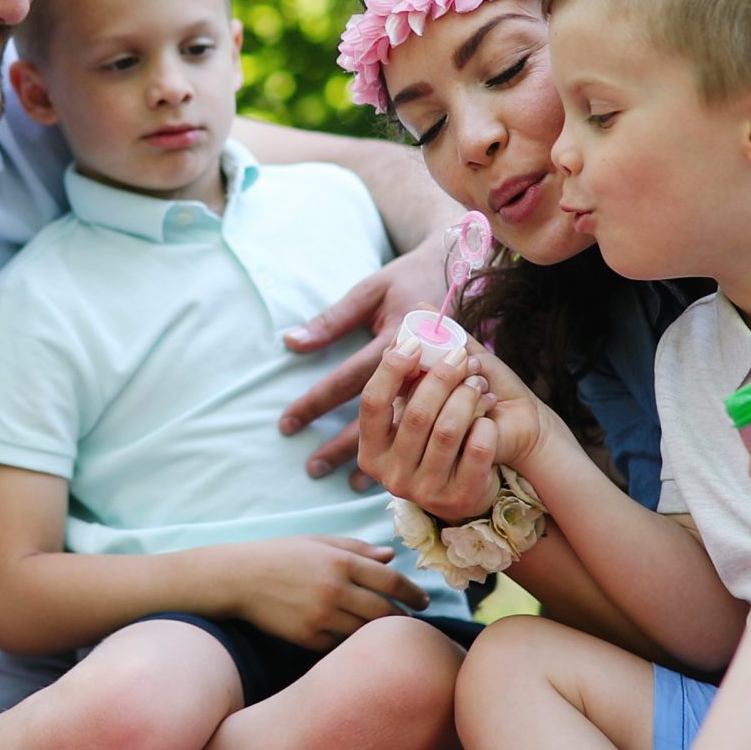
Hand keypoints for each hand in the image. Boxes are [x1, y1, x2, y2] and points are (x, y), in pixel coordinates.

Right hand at [213, 535, 431, 649]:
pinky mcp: (307, 637)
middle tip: (413, 623)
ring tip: (390, 635)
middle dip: (405, 618)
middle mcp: (335, 589)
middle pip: (385, 611)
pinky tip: (359, 644)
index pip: (391, 580)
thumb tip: (391, 555)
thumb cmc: (280, 555)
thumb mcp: (319, 542)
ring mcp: (321, 616)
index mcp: (341, 561)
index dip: (414, 592)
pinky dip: (352, 645)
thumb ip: (357, 548)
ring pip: (366, 633)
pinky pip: (340, 646)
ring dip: (381, 635)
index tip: (425, 601)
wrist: (238, 578)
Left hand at [277, 246, 443, 484]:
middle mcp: (418, 364)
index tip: (288, 424)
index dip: (317, 402)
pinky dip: (407, 446)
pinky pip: (428, 424)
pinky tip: (392, 469)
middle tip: (312, 467)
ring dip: (373, 451)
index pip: (349, 380)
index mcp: (395, 339)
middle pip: (373, 413)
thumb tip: (292, 343)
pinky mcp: (452, 386)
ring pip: (401, 425)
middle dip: (341, 442)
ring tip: (344, 480)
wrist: (462, 269)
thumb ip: (334, 319)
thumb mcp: (372, 291)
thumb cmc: (410, 277)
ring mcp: (438, 377)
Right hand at [356, 340, 555, 520]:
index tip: (413, 342)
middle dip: (442, 377)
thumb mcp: (431, 396)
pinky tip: (490, 415)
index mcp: (373, 450)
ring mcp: (425, 491)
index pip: (372, 403)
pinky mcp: (459, 497)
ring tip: (478, 381)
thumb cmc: (453, 425)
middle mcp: (392, 475)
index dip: (391, 369)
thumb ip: (423, 358)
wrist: (492, 472)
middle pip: (415, 413)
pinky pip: (477, 449)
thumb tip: (418, 310)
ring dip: (468, 396)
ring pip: (447, 429)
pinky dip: (486, 422)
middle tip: (462, 357)